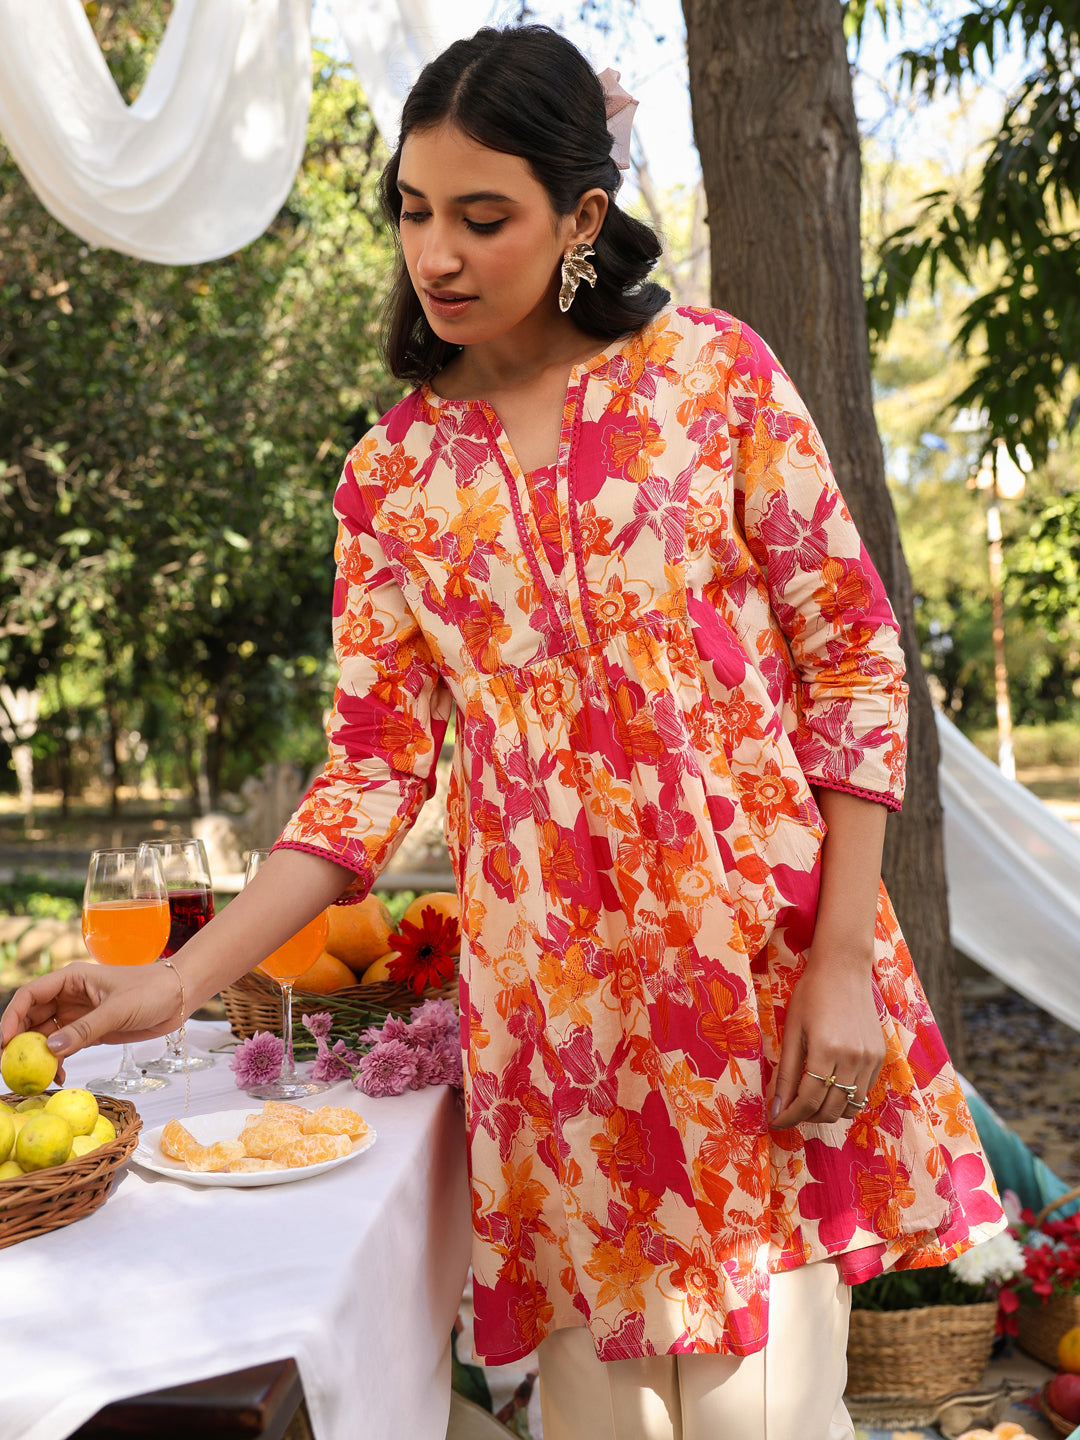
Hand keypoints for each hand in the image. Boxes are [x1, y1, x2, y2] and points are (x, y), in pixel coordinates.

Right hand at [0, 962, 180, 1078]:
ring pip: (46, 1035)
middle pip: (32, 1017)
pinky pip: (65, 1047)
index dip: (12, 1017)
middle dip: (20, 1041)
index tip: (4, 1043)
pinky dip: (58, 1062)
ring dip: (39, 1055)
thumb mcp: (118, 1009)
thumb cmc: (152, 990)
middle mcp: (69, 996)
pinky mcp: (90, 1030)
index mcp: (71, 979)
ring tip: (36, 1077)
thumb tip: (51, 1049)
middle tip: (13, 1067)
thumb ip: (86, 1029)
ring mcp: (78, 1014)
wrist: (179, 995)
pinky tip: (59, 1077)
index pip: (30, 995)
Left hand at [767, 949, 884, 1129]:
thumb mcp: (791, 1032)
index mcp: (826, 1050)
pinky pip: (863, 1092)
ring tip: (809, 1101)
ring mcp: (870, 1059)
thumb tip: (775, 1109)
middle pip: (830, 1109)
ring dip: (827, 1111)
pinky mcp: (880, 1057)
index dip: (790, 1116)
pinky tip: (830, 1086)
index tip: (776, 1121)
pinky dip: (845, 1098)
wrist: (844, 969)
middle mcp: (852, 1058)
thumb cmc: (811, 995)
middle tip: (789, 1111)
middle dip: (806, 1117)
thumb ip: (785, 1074)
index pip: (808, 1100)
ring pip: (850, 1107)